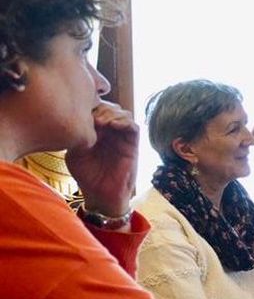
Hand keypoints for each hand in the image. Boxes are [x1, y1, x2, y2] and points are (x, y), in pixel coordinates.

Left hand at [66, 102, 139, 216]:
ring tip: (100, 121)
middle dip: (100, 107)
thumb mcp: (75, 152)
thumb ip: (77, 135)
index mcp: (96, 131)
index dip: (89, 105)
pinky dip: (124, 122)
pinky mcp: (133, 145)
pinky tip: (112, 125)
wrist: (101, 194)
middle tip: (90, 116)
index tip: (78, 110)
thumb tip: (77, 119)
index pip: (96, 109)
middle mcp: (110, 131)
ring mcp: (122, 137)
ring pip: (122, 113)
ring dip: (111, 113)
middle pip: (109, 106)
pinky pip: (133, 126)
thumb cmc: (87, 175)